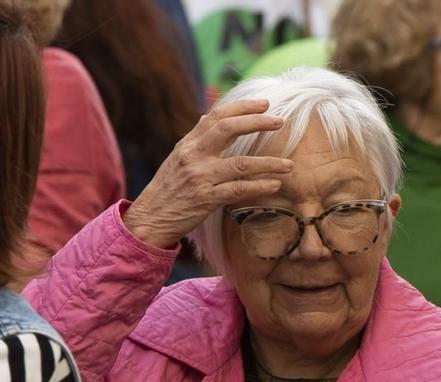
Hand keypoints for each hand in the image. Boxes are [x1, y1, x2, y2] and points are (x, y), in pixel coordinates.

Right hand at [122, 99, 296, 251]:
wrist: (150, 218)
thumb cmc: (168, 188)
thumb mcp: (177, 157)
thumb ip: (196, 139)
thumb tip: (207, 116)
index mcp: (188, 143)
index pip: (216, 116)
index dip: (242, 107)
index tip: (264, 104)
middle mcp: (194, 155)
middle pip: (228, 130)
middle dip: (257, 123)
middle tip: (280, 122)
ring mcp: (201, 177)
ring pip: (241, 164)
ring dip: (268, 163)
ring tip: (289, 165)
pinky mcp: (206, 199)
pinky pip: (238, 190)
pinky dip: (259, 187)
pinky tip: (275, 185)